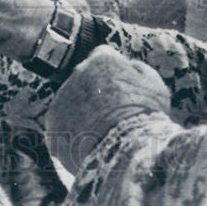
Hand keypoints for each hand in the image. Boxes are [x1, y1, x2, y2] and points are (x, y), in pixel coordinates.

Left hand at [45, 46, 169, 173]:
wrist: (125, 150)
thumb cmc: (145, 115)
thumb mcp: (154, 83)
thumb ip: (138, 68)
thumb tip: (128, 66)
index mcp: (102, 60)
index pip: (103, 55)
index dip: (113, 70)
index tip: (121, 84)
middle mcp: (77, 74)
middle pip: (85, 78)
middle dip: (96, 90)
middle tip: (113, 111)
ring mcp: (61, 100)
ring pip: (71, 102)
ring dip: (82, 111)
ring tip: (102, 132)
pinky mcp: (52, 127)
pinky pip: (62, 126)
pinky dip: (73, 133)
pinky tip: (89, 144)